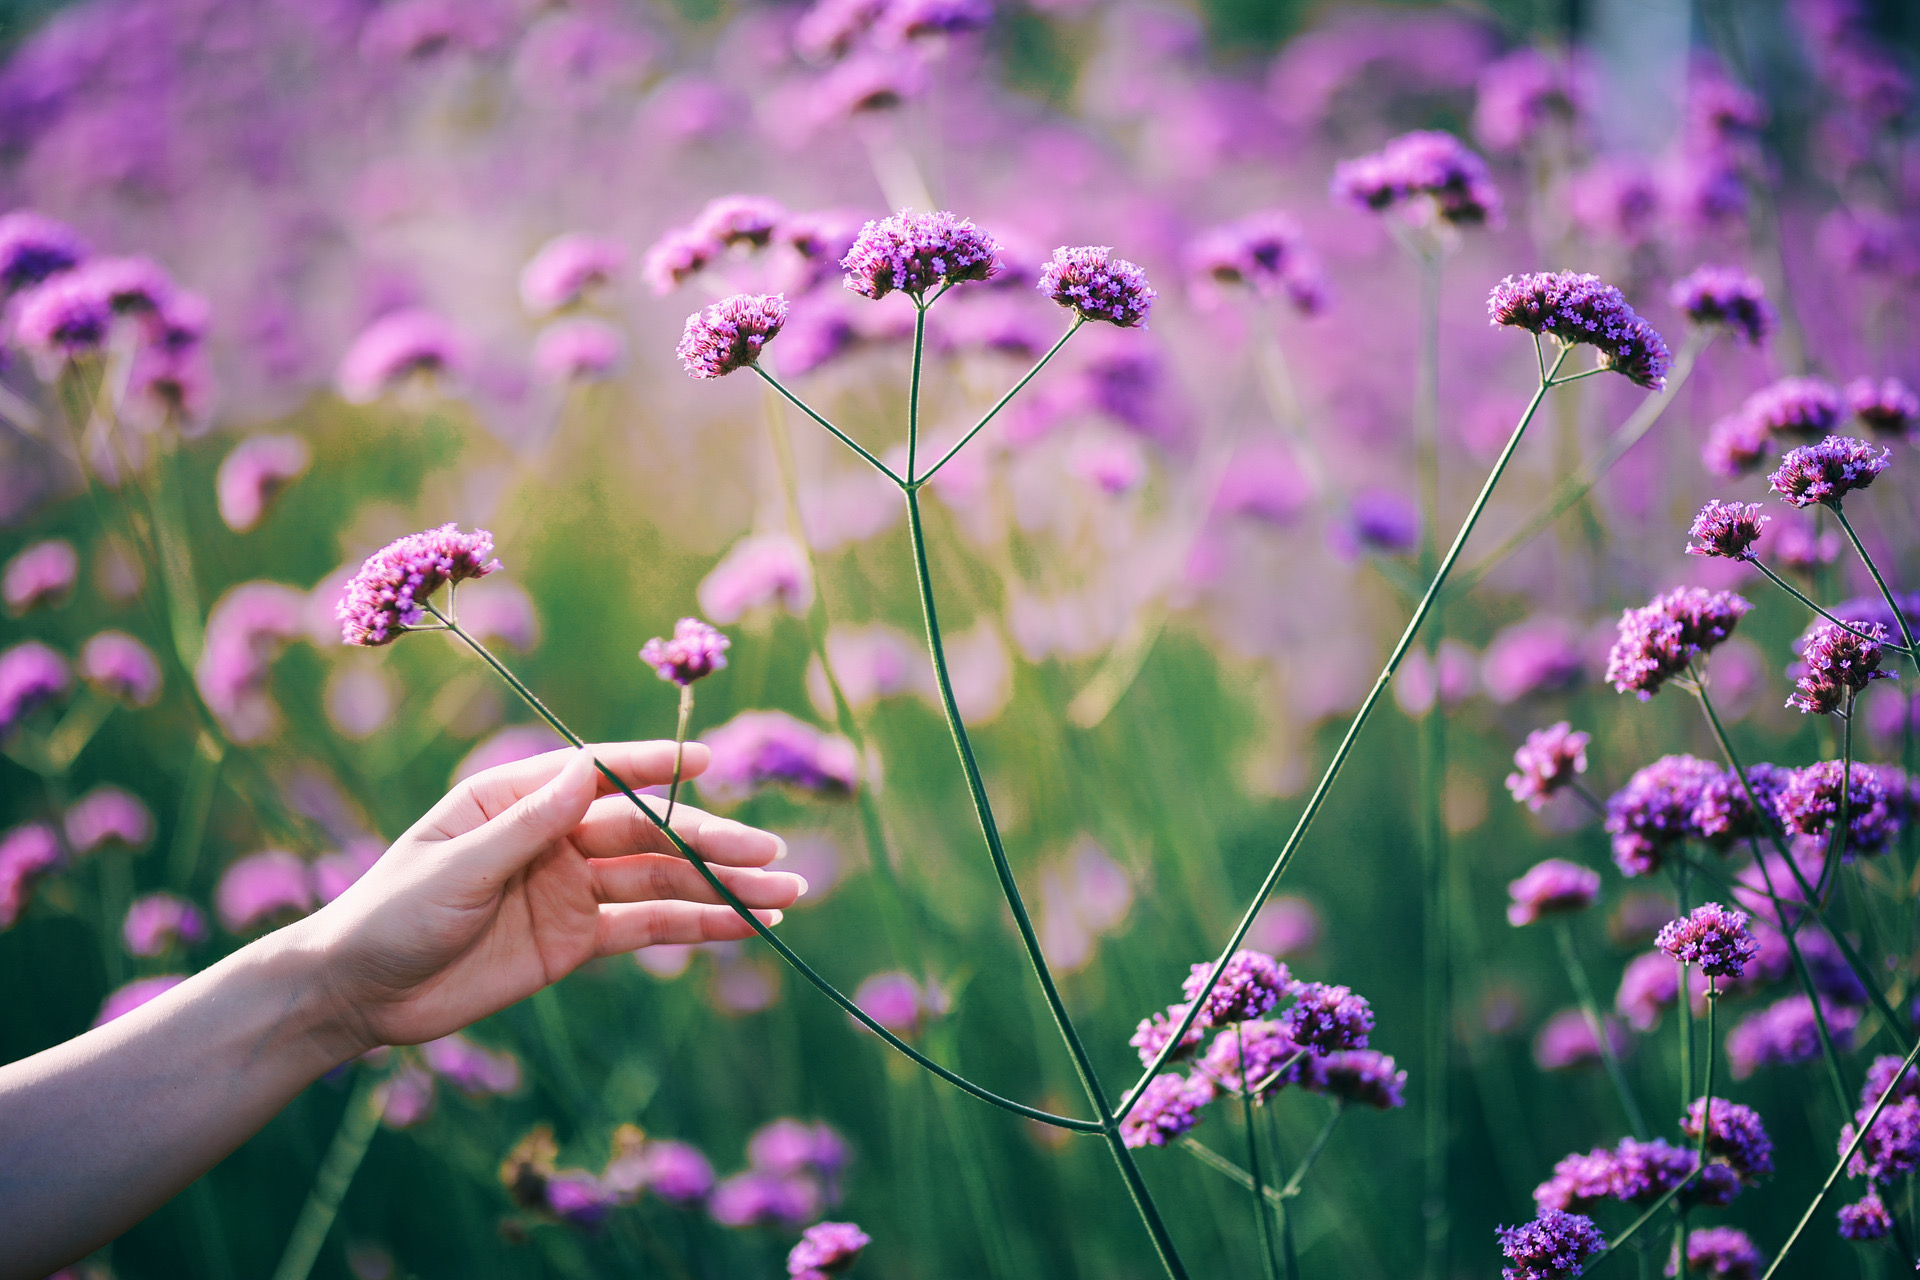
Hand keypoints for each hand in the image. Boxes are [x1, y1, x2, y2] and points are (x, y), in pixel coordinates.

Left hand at [302, 742, 803, 1053]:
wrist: (357, 995)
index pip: (599, 774)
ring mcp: (572, 888)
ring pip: (662, 882)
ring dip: (722, 888)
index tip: (706, 763)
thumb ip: (526, 826)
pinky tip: (747, 926)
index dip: (654, 768)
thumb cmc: (388, 915)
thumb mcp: (454, 868)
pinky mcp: (577, 941)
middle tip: (774, 857)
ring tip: (786, 896)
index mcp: (516, 798)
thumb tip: (584, 770)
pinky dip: (698, 927)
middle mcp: (554, 835)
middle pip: (649, 834)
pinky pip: (647, 929)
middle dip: (713, 844)